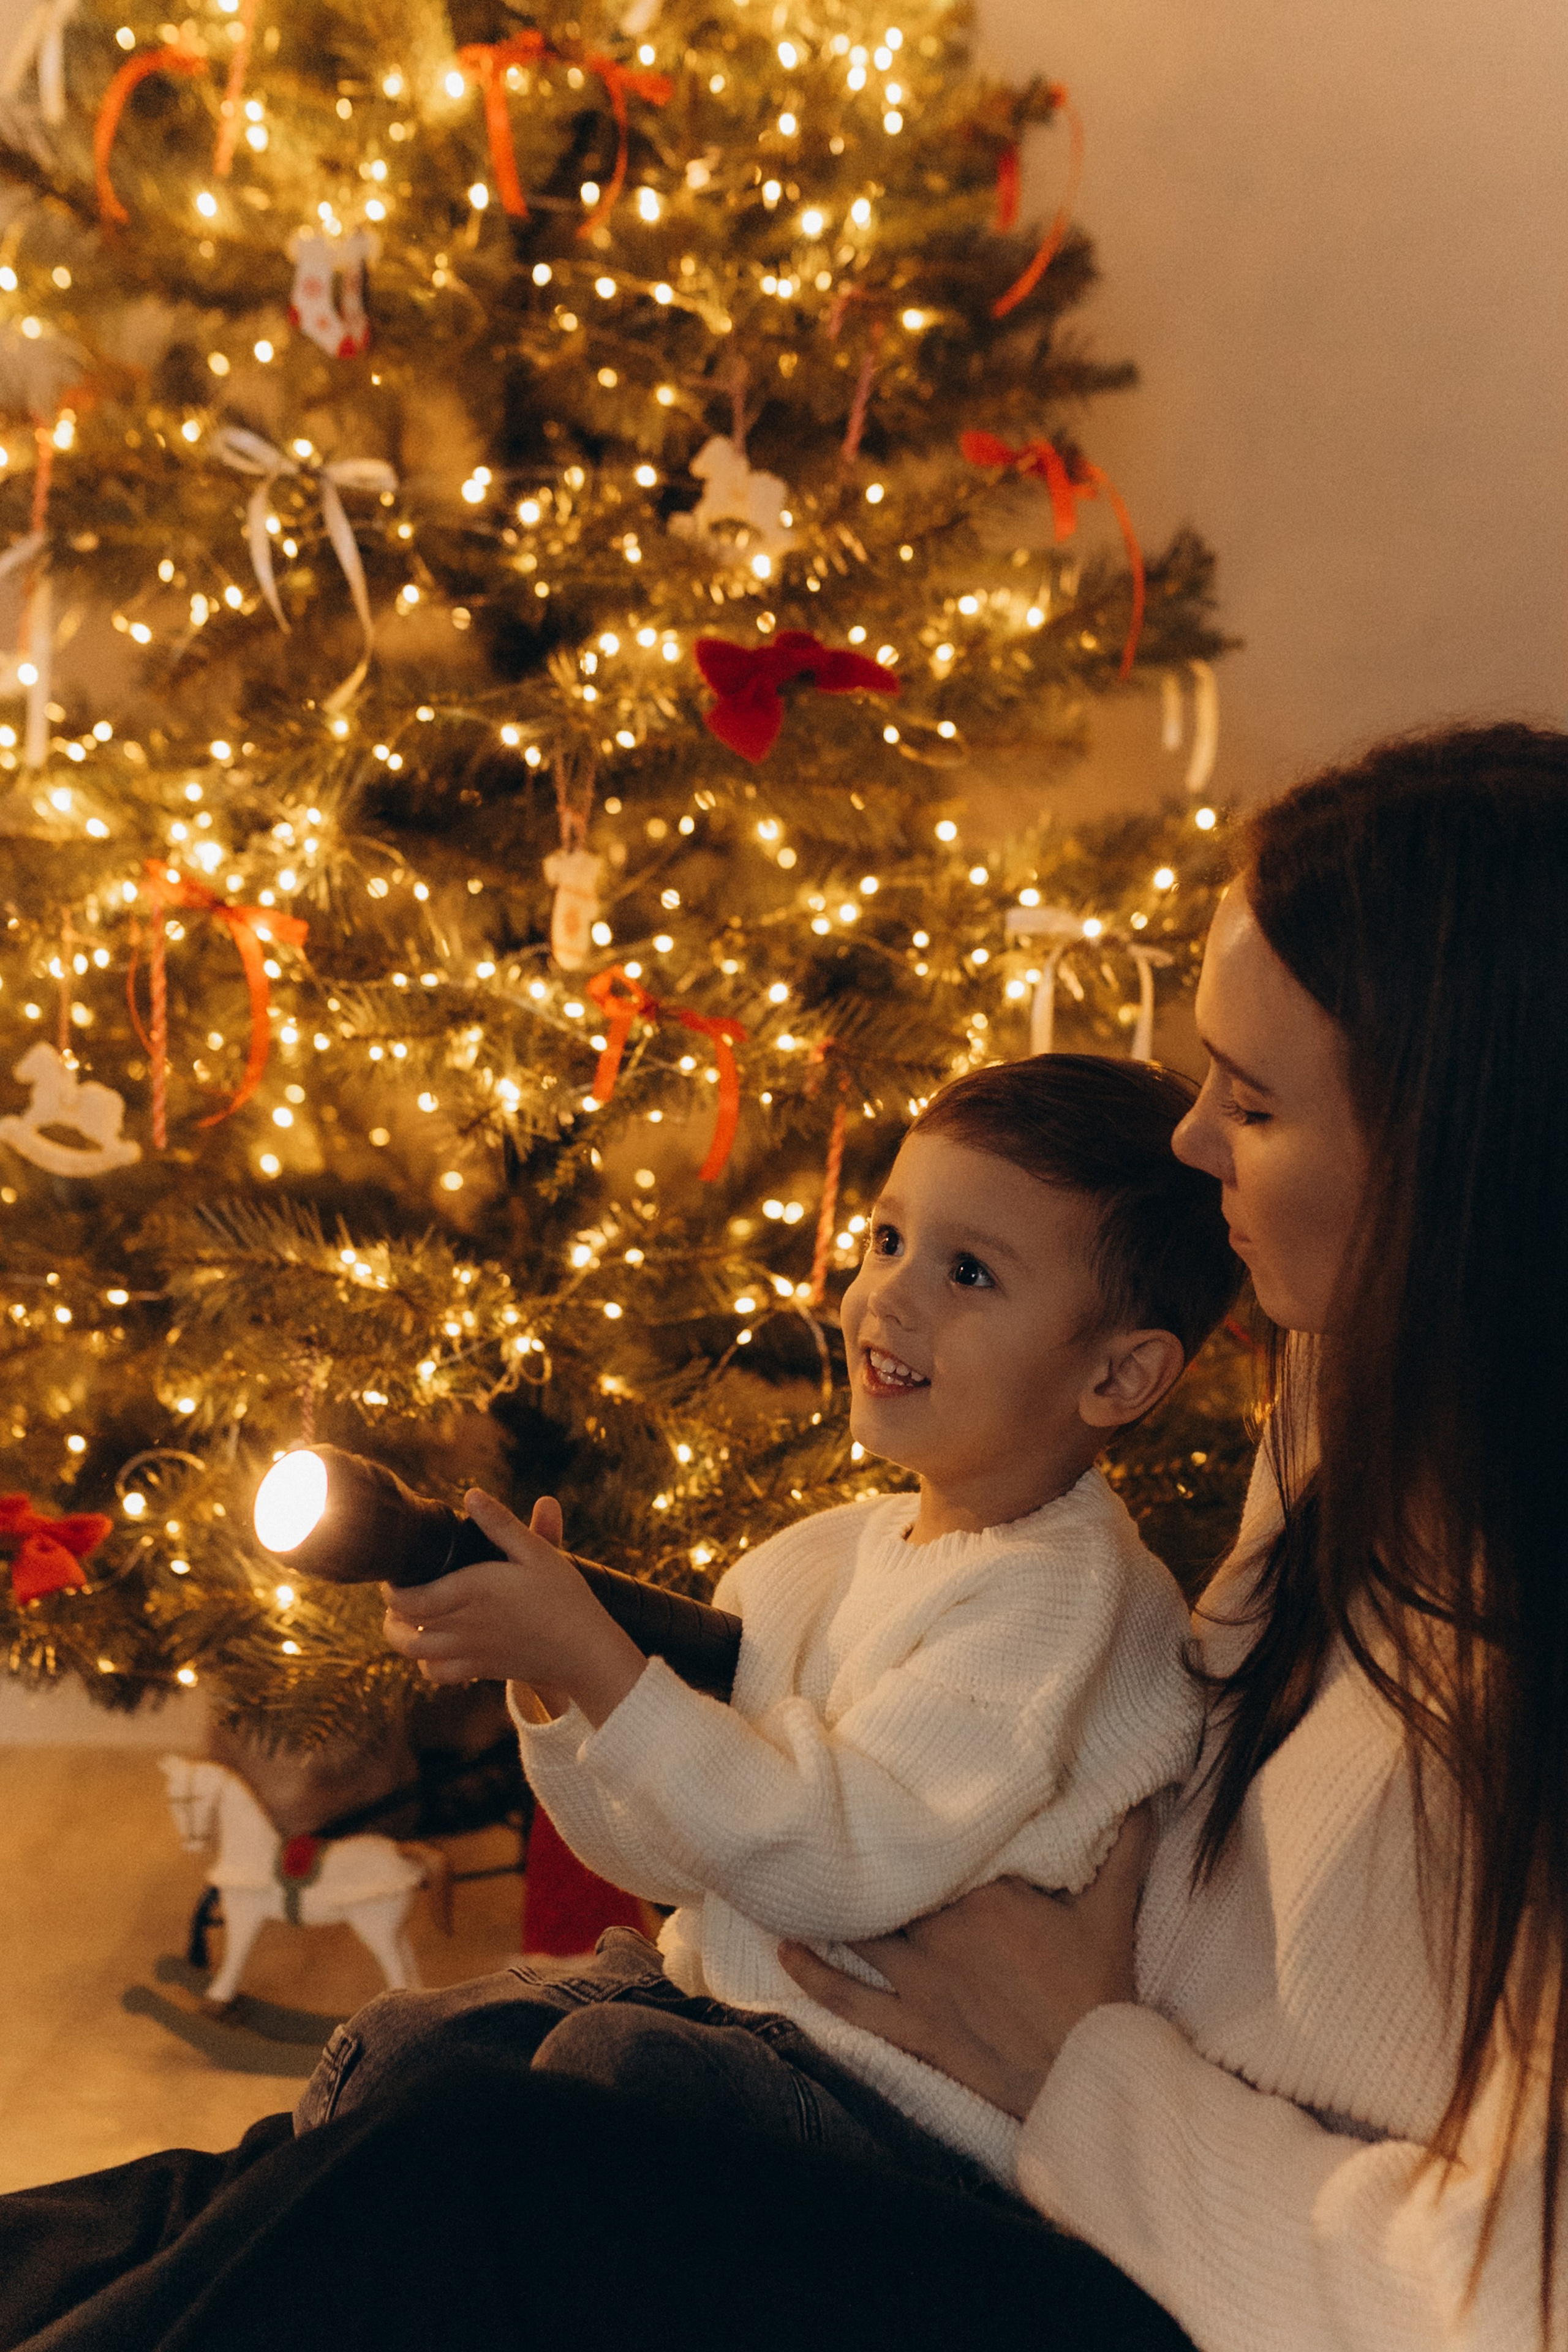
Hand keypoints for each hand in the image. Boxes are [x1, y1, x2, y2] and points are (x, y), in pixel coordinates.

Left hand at [382, 1490, 646, 1727]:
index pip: (409, 1598)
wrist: (585, 1651)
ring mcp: (470, 1652)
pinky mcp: (480, 1670)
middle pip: (402, 1626)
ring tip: (406, 1620)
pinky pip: (437, 1675)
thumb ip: (501, 1524)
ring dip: (400, 1637)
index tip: (395, 1574)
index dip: (391, 1589)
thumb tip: (471, 1494)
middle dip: (391, 1609)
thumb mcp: (537, 1552)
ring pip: (413, 1653)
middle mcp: (463, 1625)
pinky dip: (426, 1664)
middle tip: (399, 1592)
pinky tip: (435, 1648)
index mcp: (472, 1591)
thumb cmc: (564, 1597)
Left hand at [778, 1807, 1151, 2118]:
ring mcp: (922, 1979)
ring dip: (831, 1904)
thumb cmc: (1098, 1992)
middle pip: (891, 1882)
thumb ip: (1126, 1848)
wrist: (1086, 2076)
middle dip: (867, 1857)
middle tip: (833, 1824)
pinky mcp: (914, 2026)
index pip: (937, 1845)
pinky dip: (814, 1976)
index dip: (915, 1822)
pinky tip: (785, 1950)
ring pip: (863, 1929)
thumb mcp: (1114, 1912)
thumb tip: (1149, 1793)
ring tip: (800, 1875)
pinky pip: (851, 1999)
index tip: (892, 1789)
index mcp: (985, 1894)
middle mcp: (942, 1929)